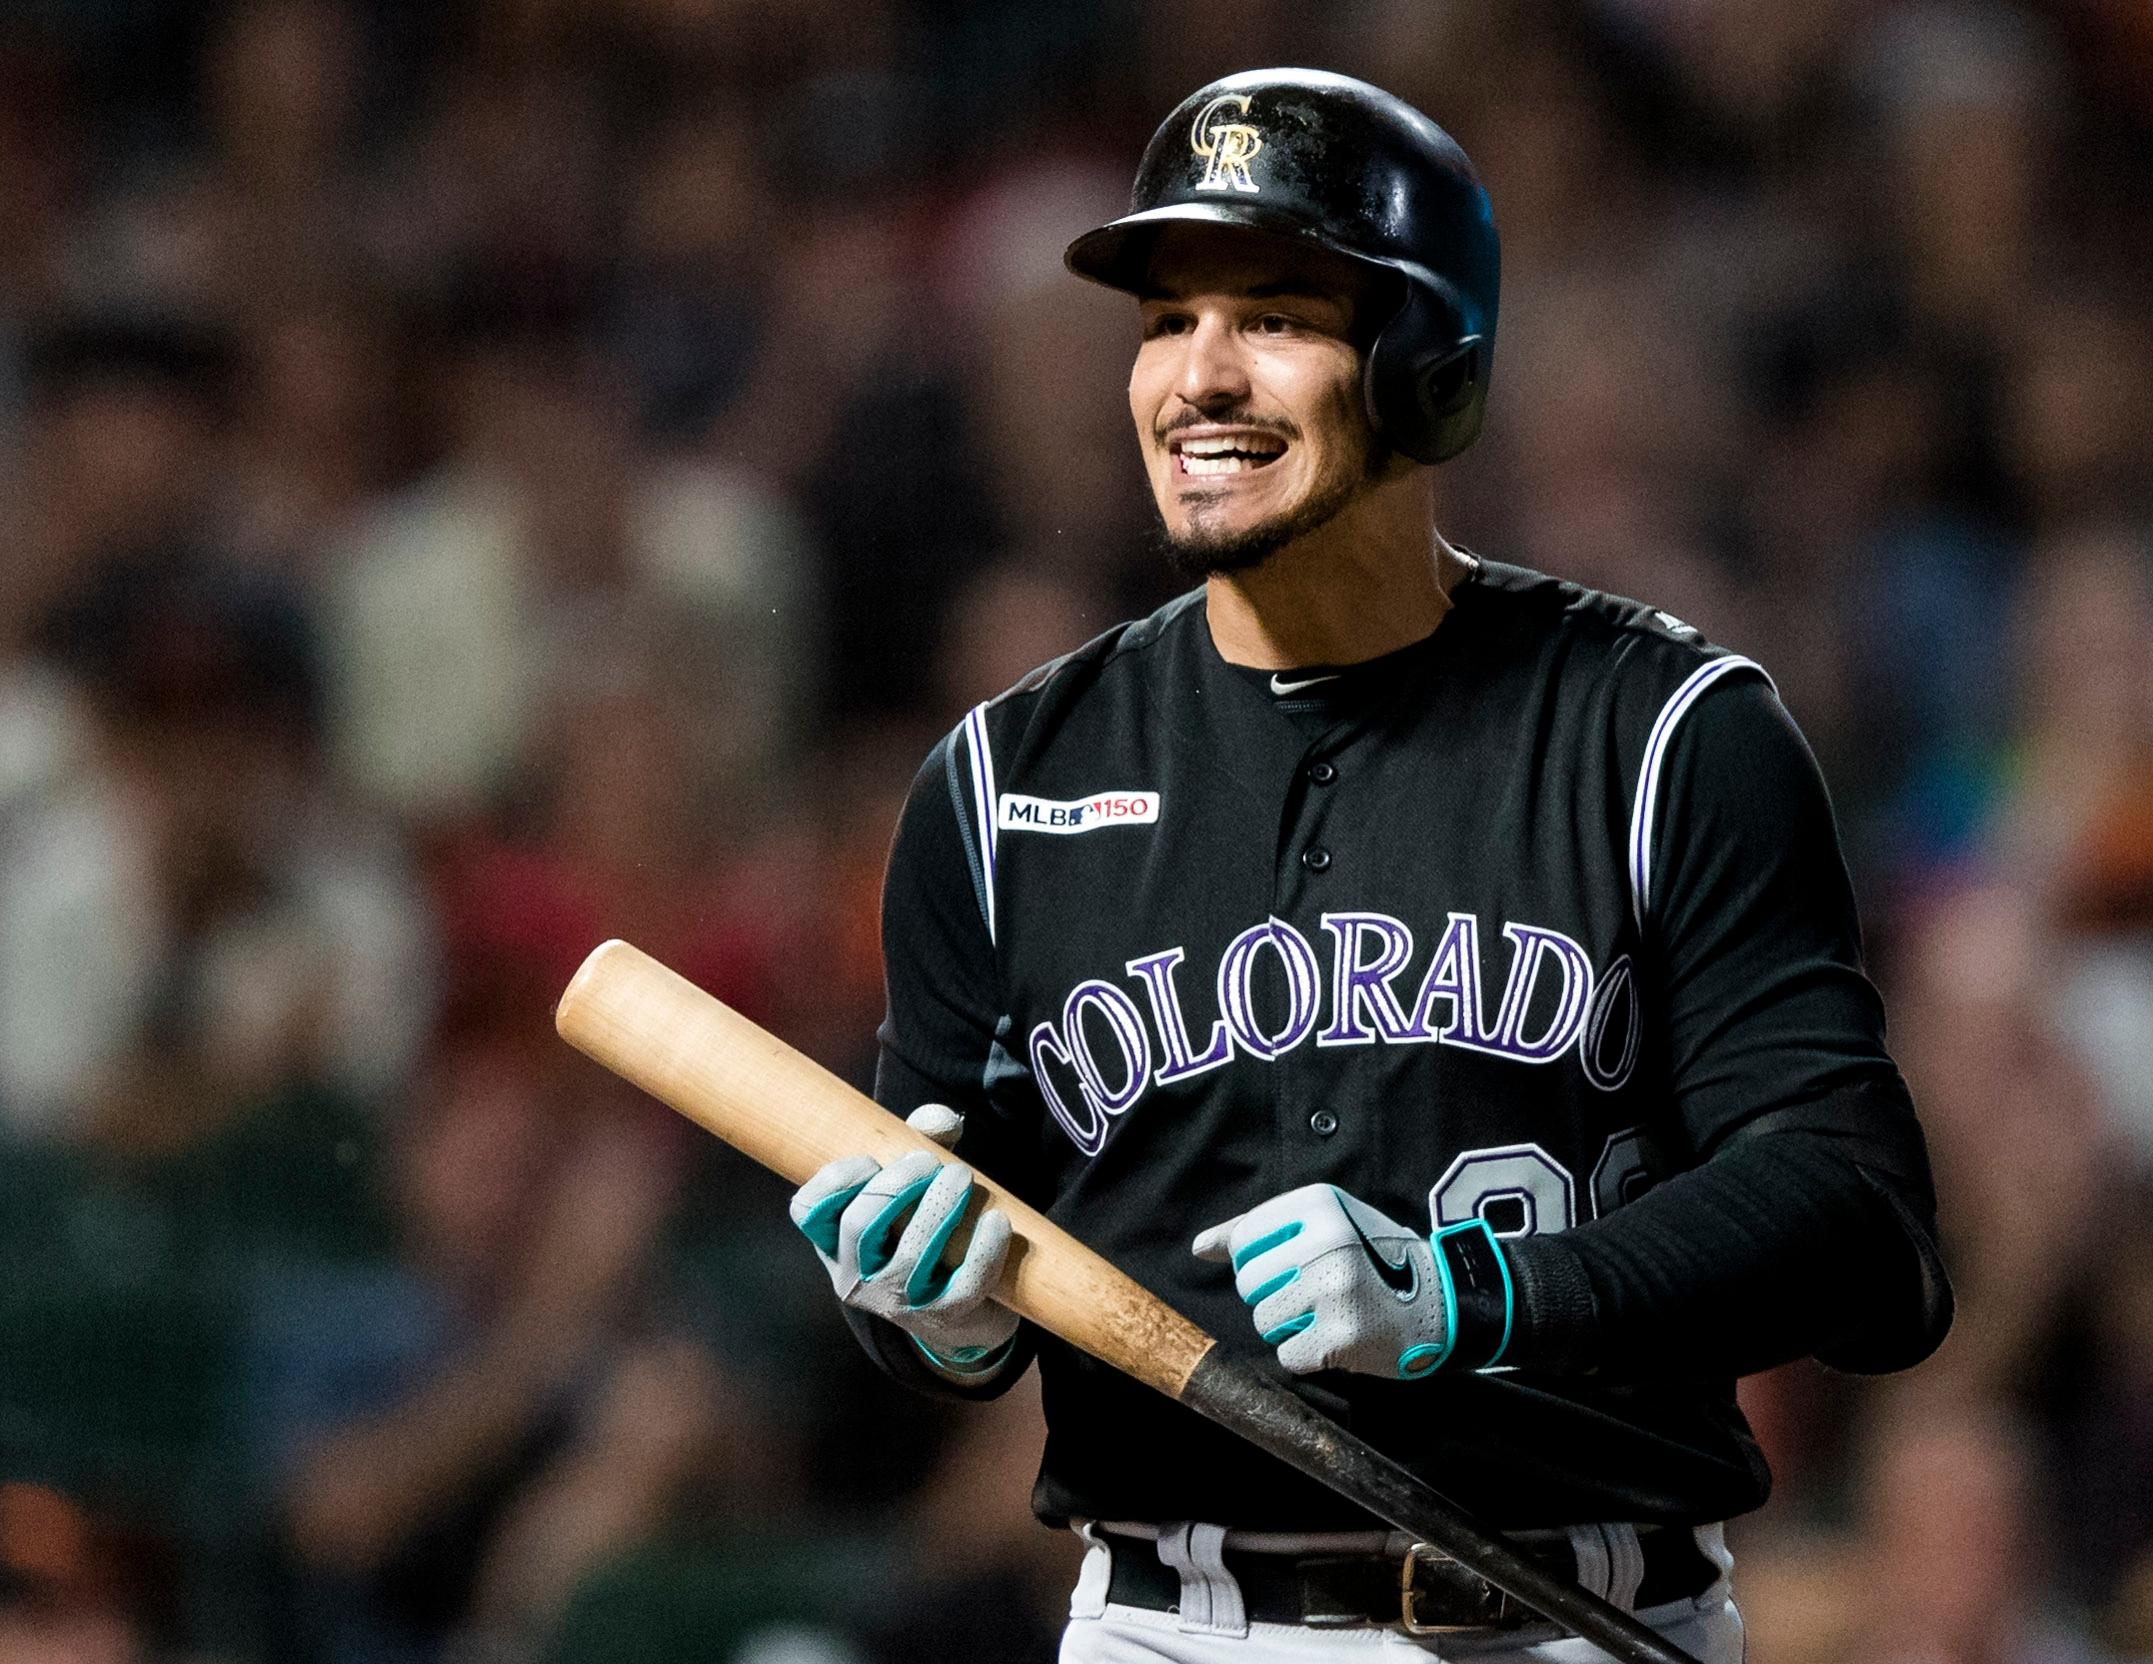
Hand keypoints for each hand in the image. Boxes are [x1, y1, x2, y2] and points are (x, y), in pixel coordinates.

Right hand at [789, 1105, 1017, 1373]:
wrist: (962, 1311)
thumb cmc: (925, 1230)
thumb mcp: (914, 1184)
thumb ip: (922, 1139)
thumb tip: (939, 1121)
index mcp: (834, 1243)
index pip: (809, 1212)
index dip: (833, 1181)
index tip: (870, 1160)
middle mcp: (856, 1277)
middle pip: (859, 1227)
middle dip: (895, 1186)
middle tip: (928, 1162)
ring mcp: (897, 1302)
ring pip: (911, 1255)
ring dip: (938, 1208)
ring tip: (961, 1176)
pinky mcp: (944, 1316)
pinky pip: (965, 1284)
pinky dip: (984, 1249)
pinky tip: (997, 1220)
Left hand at [1194, 1184, 1453, 1378]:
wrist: (1443, 1302)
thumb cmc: (1374, 1260)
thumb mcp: (1324, 1224)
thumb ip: (1258, 1231)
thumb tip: (1200, 1248)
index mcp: (1320, 1203)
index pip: (1245, 1239)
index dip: (1260, 1262)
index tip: (1294, 1266)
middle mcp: (1327, 1241)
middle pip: (1251, 1283)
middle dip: (1275, 1295)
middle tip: (1316, 1294)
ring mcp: (1335, 1289)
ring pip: (1264, 1320)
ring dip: (1290, 1326)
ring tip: (1327, 1314)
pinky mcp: (1342, 1336)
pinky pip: (1289, 1354)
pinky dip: (1308, 1354)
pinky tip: (1338, 1338)